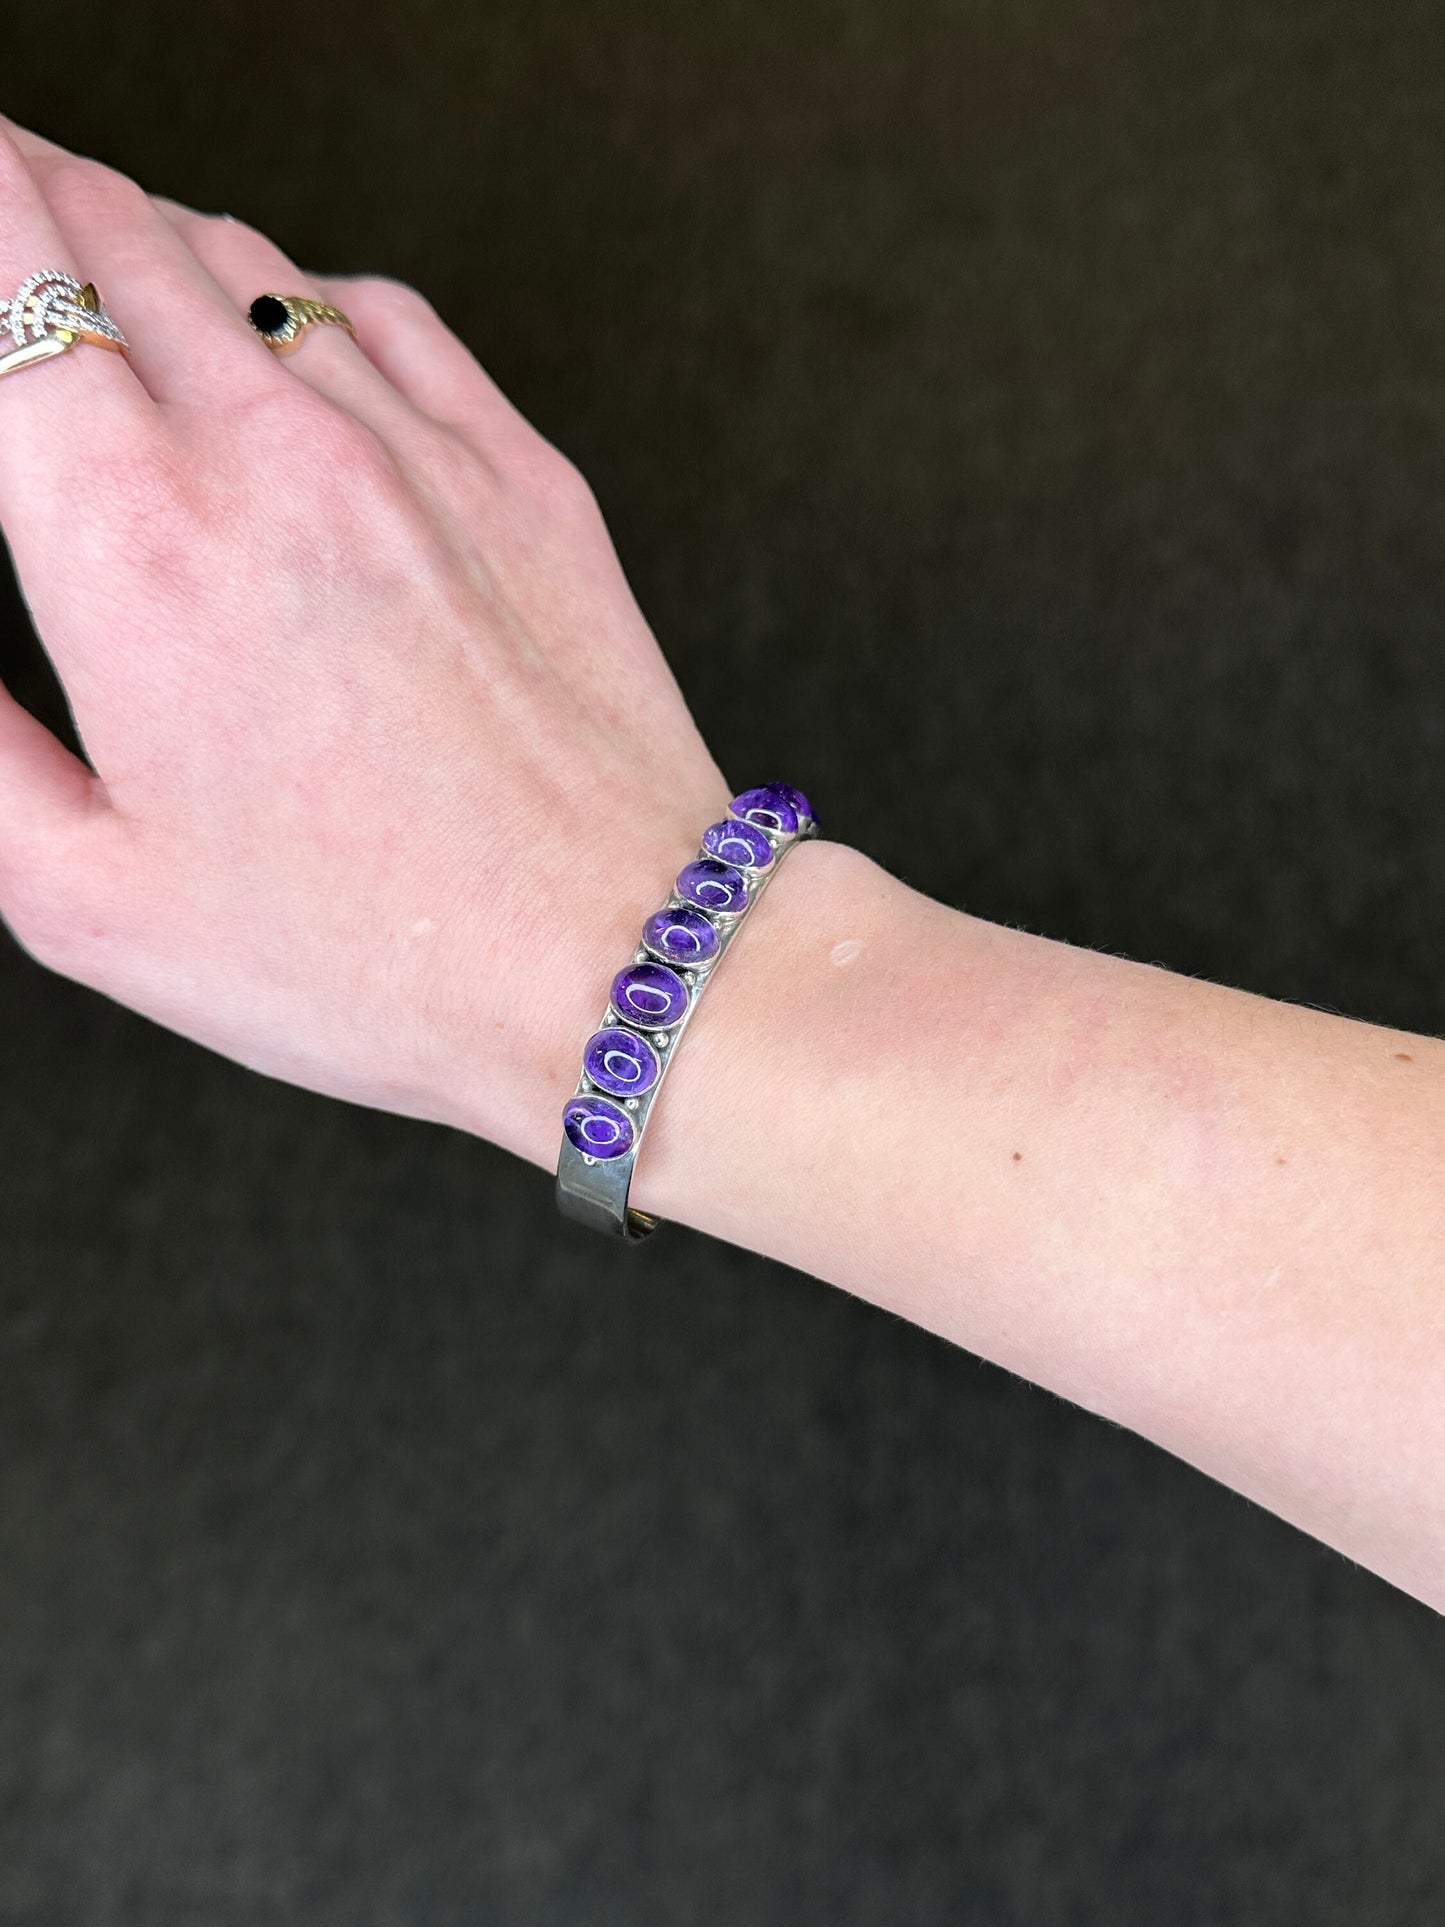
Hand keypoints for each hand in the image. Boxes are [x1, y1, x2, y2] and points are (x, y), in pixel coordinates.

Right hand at [0, 120, 729, 1165]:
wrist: (616, 962)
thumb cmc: (365, 959)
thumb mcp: (89, 898)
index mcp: (134, 546)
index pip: (0, 276)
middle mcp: (272, 458)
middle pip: (106, 224)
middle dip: (28, 202)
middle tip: (3, 232)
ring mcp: (414, 448)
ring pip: (241, 255)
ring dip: (151, 245)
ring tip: (113, 283)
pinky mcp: (520, 468)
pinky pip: (376, 311)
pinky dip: (298, 300)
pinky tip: (281, 347)